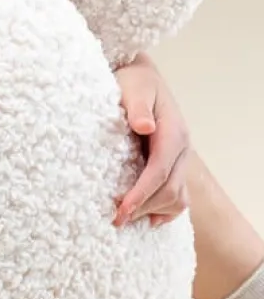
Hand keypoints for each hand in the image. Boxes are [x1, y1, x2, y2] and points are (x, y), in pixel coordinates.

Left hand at [112, 54, 190, 228]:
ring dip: (154, 211)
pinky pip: (178, 195)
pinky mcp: (174, 165)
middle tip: (115, 220)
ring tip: (127, 220)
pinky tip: (147, 219)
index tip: (121, 209)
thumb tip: (145, 126)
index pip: (160, 171)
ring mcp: (180, 159)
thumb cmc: (133, 83)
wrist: (142, 78)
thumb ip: (138, 106)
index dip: (142, 193)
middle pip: (170, 189)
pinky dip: (164, 210)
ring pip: (178, 197)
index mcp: (174, 133)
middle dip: (144, 207)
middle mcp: (182, 149)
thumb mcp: (133, 87)